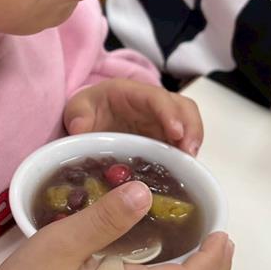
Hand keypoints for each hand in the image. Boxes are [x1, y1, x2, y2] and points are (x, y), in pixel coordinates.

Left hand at [63, 80, 202, 155]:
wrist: (91, 118)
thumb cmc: (90, 108)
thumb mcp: (78, 108)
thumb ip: (77, 114)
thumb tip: (80, 128)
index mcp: (135, 93)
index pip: (158, 98)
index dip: (170, 113)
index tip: (176, 132)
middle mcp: (156, 105)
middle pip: (185, 109)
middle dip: (192, 129)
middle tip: (190, 154)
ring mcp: (163, 124)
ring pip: (189, 128)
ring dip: (193, 146)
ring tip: (191, 168)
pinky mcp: (165, 141)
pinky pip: (181, 147)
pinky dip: (185, 160)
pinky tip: (183, 177)